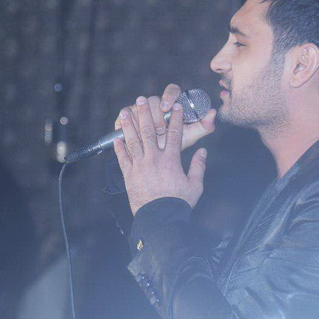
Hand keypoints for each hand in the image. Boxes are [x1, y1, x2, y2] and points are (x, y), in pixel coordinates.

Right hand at [114, 84, 216, 150]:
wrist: (153, 161)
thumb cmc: (173, 146)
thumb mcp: (189, 137)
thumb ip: (204, 126)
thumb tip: (213, 112)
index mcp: (172, 104)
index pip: (172, 90)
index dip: (169, 96)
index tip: (168, 107)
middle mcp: (156, 104)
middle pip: (154, 99)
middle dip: (156, 114)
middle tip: (160, 129)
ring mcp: (140, 109)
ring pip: (139, 104)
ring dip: (143, 119)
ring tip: (146, 135)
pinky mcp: (125, 116)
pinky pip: (124, 112)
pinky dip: (127, 121)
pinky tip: (131, 131)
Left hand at [114, 96, 207, 214]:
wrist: (160, 218)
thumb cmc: (178, 203)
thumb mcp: (195, 186)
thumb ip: (198, 167)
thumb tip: (203, 152)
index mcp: (171, 160)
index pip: (175, 134)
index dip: (176, 119)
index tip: (176, 107)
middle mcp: (154, 159)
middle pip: (149, 131)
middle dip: (145, 113)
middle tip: (141, 99)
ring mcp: (140, 166)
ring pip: (133, 141)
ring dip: (129, 125)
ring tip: (124, 112)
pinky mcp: (129, 175)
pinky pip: (122, 158)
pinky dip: (119, 147)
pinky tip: (116, 138)